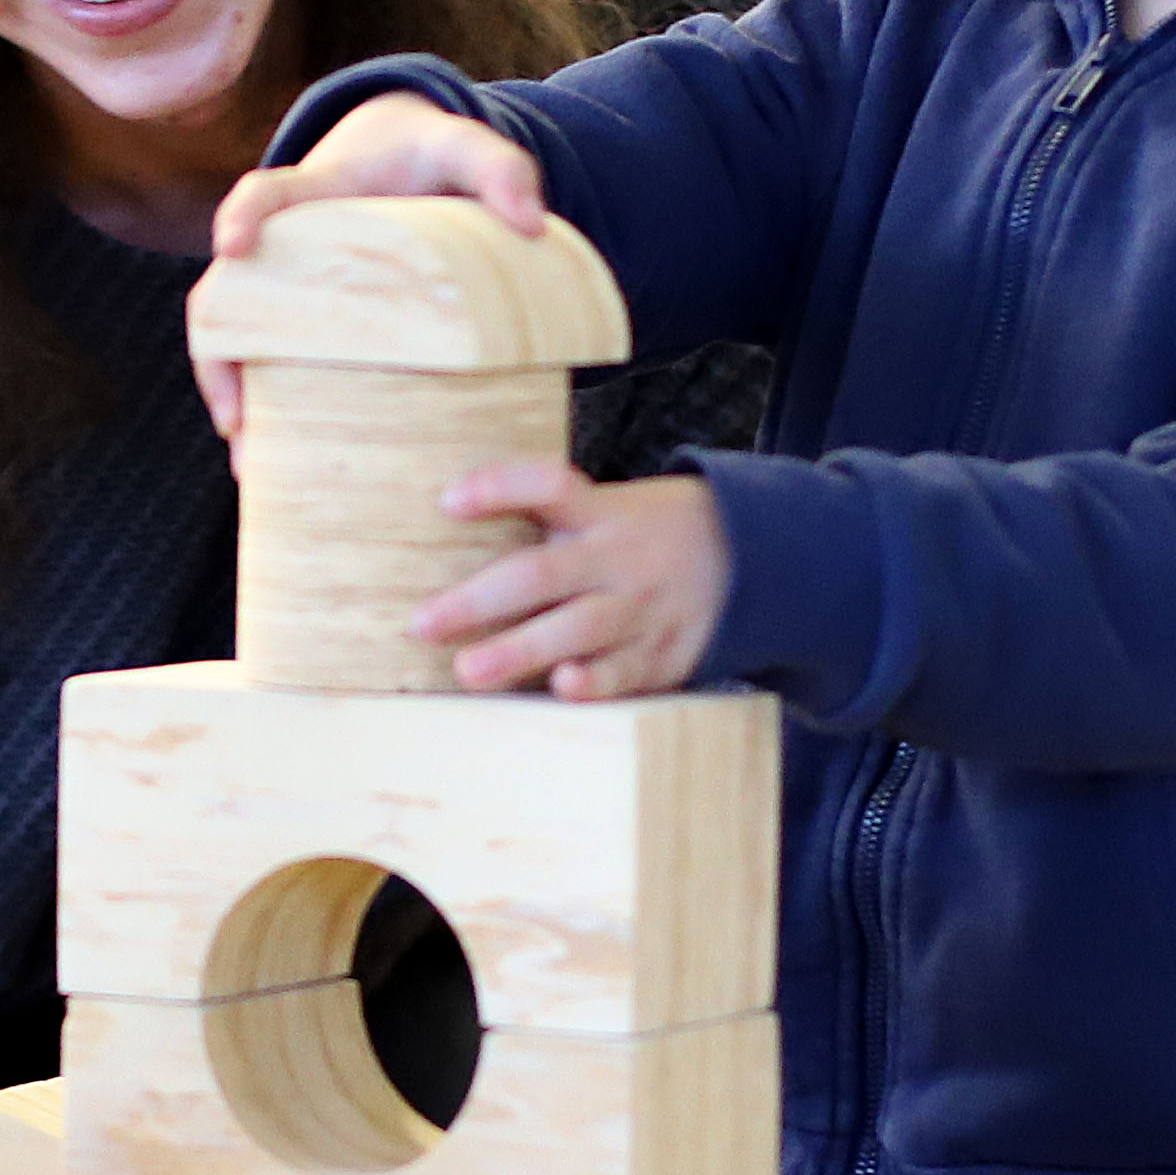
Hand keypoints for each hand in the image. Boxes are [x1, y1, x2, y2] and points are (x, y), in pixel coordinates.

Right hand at [194, 94, 550, 436]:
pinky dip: (275, 412)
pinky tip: (288, 463)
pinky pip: (277, 366)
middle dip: (216, 356)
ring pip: (238, 342)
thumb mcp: (466, 149)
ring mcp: (291, 290)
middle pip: (225, 296)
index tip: (233, 245)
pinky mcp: (311, 324)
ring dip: (237, 400)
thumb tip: (531, 225)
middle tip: (234, 417)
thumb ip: (501, 170)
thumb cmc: (429, 158)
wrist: (408, 165)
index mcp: (316, 193)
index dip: (242, 217)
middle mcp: (286, 247)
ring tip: (253, 463)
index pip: (265, 195)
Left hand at [416, 461, 729, 699]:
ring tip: (468, 670)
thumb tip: (452, 523)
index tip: (447, 501)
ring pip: (578, 628)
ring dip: (520, 650)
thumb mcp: (609, 507)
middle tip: (423, 624)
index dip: (499, 488)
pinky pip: (626, 670)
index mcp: (601, 513)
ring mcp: (642, 607)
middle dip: (478, 601)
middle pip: (543, 573)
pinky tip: (562, 687)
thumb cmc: (645, 536)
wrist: (752, 558)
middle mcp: (618, 558)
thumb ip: (550, 518)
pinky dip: (596, 681)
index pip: (549, 486)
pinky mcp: (663, 653)